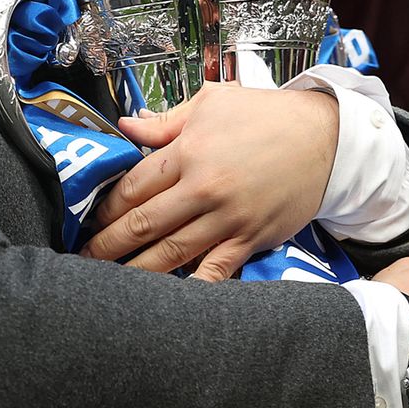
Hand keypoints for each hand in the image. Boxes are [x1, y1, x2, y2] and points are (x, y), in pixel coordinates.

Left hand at [80, 84, 336, 280]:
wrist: (326, 137)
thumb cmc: (266, 115)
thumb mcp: (212, 102)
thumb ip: (165, 121)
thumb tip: (125, 126)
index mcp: (188, 151)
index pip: (133, 186)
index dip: (105, 207)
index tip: (88, 220)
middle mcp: (204, 189)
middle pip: (143, 224)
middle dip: (107, 245)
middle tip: (82, 261)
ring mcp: (227, 219)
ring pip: (171, 253)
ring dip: (136, 272)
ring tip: (109, 285)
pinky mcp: (250, 239)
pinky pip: (215, 271)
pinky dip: (191, 288)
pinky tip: (167, 305)